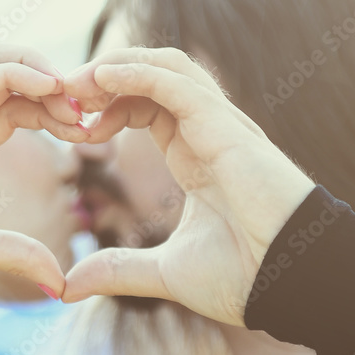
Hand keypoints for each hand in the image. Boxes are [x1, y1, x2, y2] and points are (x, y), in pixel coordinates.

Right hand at [0, 41, 86, 294]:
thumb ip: (17, 254)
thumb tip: (60, 284)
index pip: (15, 107)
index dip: (54, 112)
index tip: (89, 134)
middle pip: (9, 76)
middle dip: (54, 86)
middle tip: (87, 113)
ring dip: (35, 65)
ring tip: (69, 91)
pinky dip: (15, 71)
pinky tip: (49, 88)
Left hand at [60, 47, 314, 325]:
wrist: (293, 286)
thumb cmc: (246, 276)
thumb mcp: (165, 272)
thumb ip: (118, 270)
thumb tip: (68, 286)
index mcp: (195, 156)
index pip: (144, 107)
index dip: (105, 108)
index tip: (71, 129)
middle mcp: (208, 133)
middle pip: (150, 77)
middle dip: (102, 79)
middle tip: (60, 94)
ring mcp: (221, 126)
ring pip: (165, 67)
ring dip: (116, 67)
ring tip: (76, 83)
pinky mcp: (228, 130)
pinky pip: (177, 84)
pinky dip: (138, 73)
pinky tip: (102, 78)